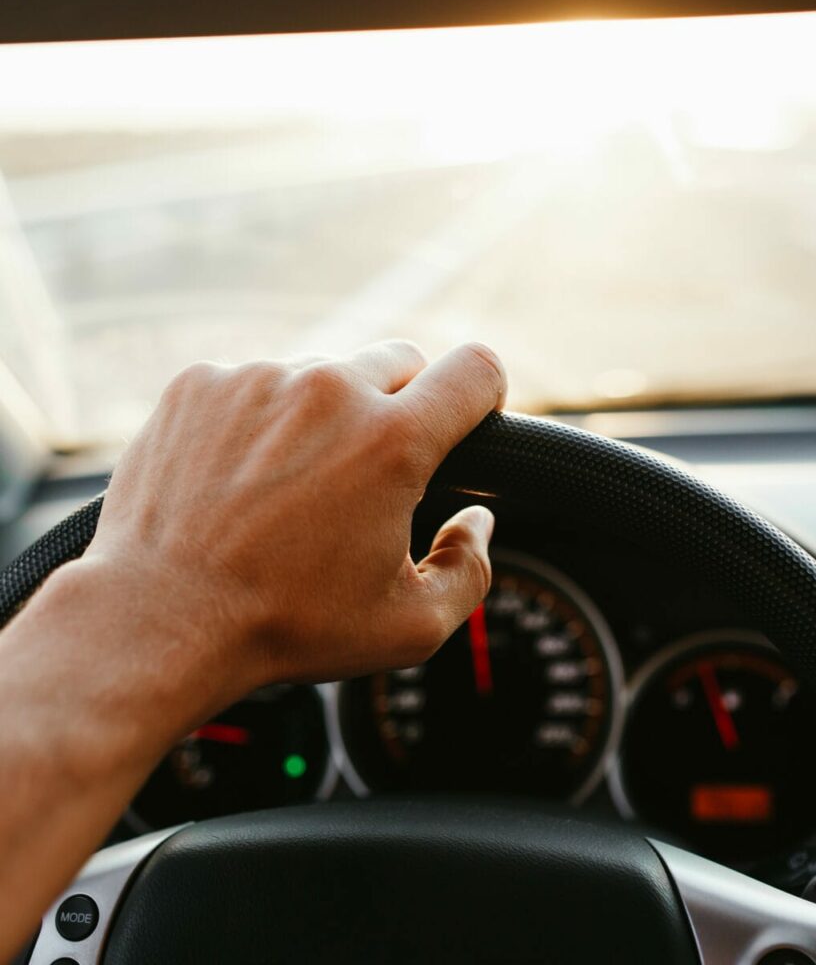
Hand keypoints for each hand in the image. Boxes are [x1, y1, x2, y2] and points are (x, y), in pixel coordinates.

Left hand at [81, 340, 505, 707]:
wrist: (160, 619)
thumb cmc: (286, 626)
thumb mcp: (408, 626)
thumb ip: (471, 569)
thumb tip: (477, 523)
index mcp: (392, 442)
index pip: (475, 369)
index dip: (484, 392)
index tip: (466, 419)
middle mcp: (327, 390)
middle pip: (401, 361)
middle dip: (401, 408)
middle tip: (370, 473)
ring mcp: (258, 379)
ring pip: (323, 372)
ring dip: (325, 414)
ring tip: (291, 486)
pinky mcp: (201, 382)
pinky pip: (256, 382)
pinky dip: (260, 418)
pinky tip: (240, 477)